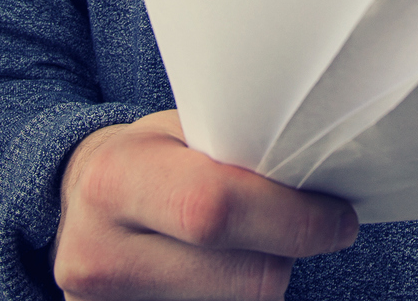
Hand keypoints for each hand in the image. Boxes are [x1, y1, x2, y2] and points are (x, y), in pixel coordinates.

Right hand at [53, 110, 358, 299]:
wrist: (78, 200)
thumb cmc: (146, 156)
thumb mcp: (179, 132)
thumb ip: (237, 150)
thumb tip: (319, 174)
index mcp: (117, 180)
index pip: (217, 210)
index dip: (293, 219)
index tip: (339, 219)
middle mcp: (101, 254)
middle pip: (244, 278)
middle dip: (289, 251)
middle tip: (311, 227)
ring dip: (262, 280)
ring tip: (248, 244)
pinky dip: (236, 299)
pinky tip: (223, 271)